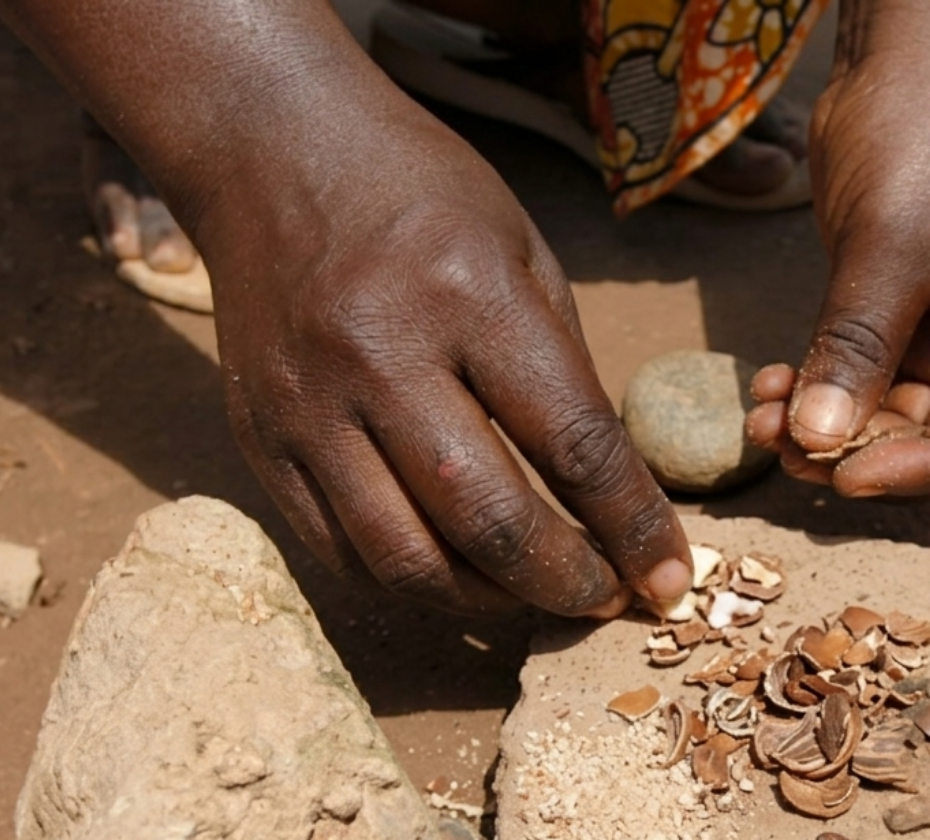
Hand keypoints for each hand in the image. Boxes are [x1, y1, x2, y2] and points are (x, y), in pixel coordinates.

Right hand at [193, 98, 691, 616]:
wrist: (268, 149)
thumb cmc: (417, 194)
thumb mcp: (521, 247)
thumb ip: (563, 367)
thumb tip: (608, 488)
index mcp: (468, 295)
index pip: (572, 443)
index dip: (632, 524)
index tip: (669, 573)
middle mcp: (380, 356)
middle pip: (488, 520)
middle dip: (566, 582)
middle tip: (607, 597)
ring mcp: (309, 406)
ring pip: (406, 559)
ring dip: (489, 601)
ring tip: (535, 594)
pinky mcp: (260, 440)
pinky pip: (339, 551)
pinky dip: (411, 582)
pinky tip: (458, 573)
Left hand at [746, 0, 929, 497]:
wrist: (903, 45)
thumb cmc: (928, 125)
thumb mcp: (892, 240)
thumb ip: (858, 343)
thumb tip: (820, 442)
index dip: (926, 469)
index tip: (849, 475)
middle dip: (858, 448)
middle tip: (784, 447)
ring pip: (886, 414)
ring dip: (824, 424)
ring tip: (761, 417)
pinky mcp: (893, 311)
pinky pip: (855, 375)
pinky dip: (813, 389)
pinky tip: (766, 386)